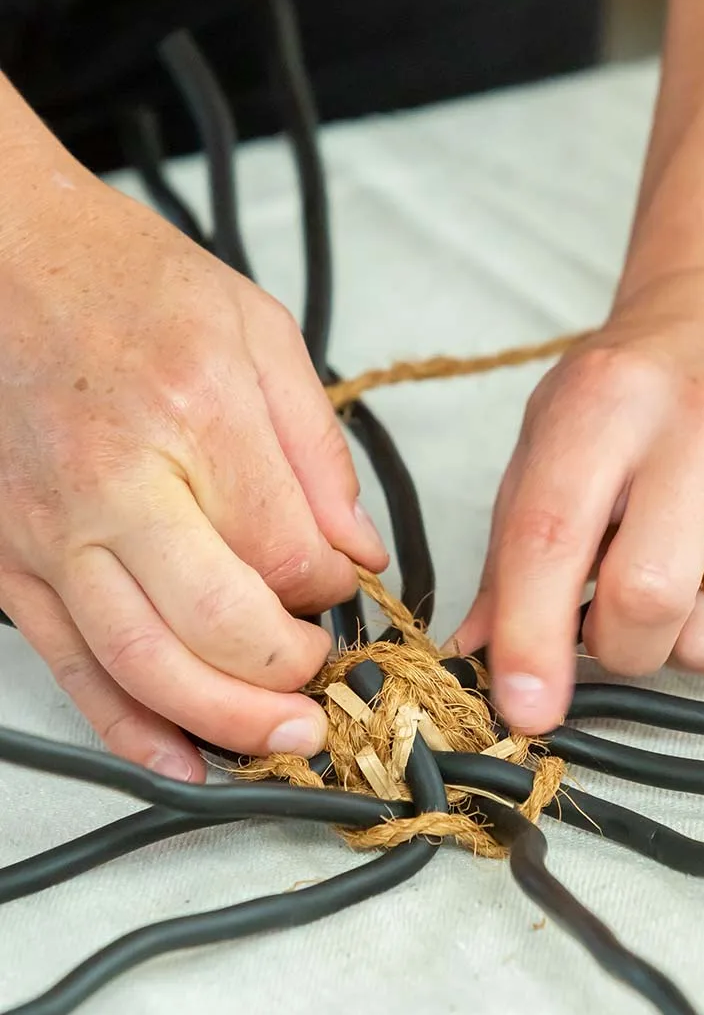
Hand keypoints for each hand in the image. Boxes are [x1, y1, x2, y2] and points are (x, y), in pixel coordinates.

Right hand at [0, 143, 385, 779]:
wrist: (1, 255)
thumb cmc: (124, 280)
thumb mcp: (255, 330)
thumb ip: (316, 449)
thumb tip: (358, 552)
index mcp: (193, 413)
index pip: (287, 552)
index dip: (331, 591)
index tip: (340, 586)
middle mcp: (116, 482)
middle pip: (220, 625)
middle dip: (291, 674)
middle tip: (326, 681)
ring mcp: (52, 531)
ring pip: (145, 666)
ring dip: (225, 722)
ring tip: (284, 740)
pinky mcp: (11, 563)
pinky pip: (72, 668)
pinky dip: (128, 728)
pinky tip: (182, 759)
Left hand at [454, 269, 703, 734]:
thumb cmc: (638, 392)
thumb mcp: (552, 437)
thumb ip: (513, 549)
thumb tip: (482, 657)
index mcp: (608, 400)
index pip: (554, 538)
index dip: (531, 639)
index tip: (524, 707)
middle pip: (645, 603)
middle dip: (615, 645)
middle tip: (613, 613)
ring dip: (684, 639)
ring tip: (689, 569)